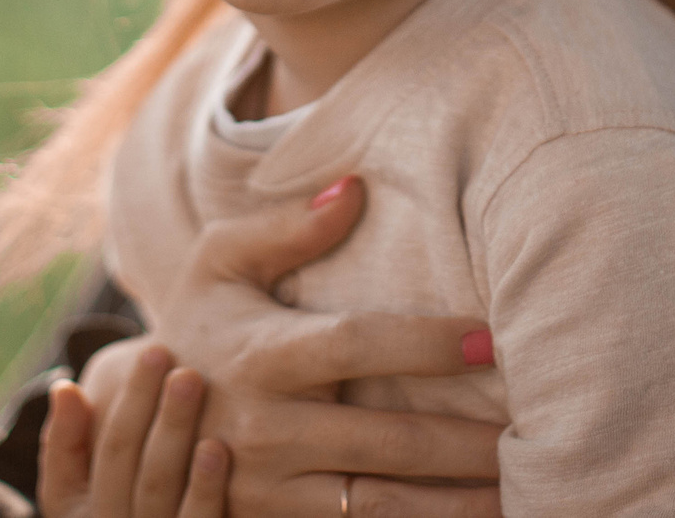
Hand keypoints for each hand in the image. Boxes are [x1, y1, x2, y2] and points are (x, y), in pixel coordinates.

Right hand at [40, 345, 228, 517]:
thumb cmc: (125, 512)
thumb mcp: (81, 495)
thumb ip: (67, 446)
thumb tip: (64, 387)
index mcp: (81, 515)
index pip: (102, 450)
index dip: (127, 399)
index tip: (154, 352)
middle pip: (128, 465)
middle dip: (148, 404)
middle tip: (171, 353)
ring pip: (157, 490)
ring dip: (173, 433)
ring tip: (191, 381)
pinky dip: (204, 489)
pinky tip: (216, 448)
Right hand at [144, 177, 503, 517]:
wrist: (139, 420)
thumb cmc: (199, 322)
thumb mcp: (221, 262)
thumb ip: (287, 227)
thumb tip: (356, 188)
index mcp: (261, 354)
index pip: (356, 345)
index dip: (425, 343)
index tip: (491, 336)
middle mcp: (266, 427)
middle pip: (384, 440)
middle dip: (464, 440)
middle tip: (536, 428)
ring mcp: (270, 487)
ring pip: (378, 505)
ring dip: (453, 502)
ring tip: (522, 491)